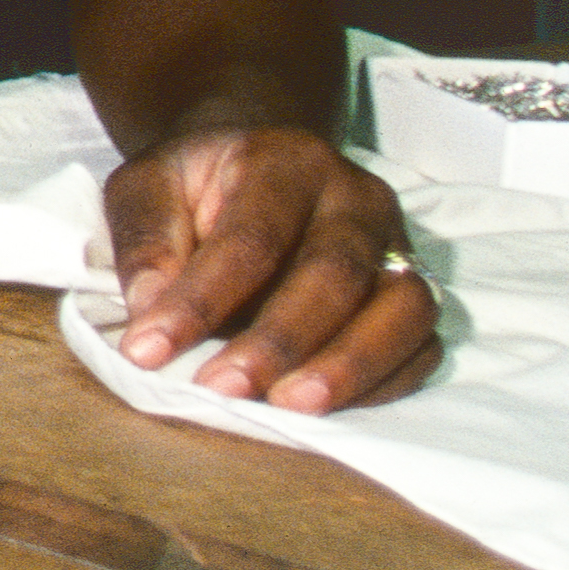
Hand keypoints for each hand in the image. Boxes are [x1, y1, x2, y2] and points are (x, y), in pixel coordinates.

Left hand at [101, 121, 436, 412]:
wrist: (252, 164)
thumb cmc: (195, 184)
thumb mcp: (146, 187)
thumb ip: (146, 241)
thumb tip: (151, 308)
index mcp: (285, 161)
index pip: (252, 236)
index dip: (201, 299)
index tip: (148, 350)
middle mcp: (355, 198)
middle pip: (335, 274)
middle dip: (279, 341)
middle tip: (222, 389)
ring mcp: (395, 244)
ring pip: (403, 309)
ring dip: (348, 367)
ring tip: (289, 406)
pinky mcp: (413, 288)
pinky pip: (422, 343)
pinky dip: (384, 382)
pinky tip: (329, 408)